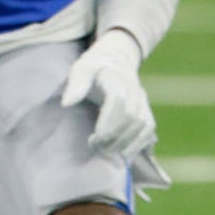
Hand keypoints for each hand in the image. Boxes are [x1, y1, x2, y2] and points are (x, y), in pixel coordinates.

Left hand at [59, 29, 156, 161]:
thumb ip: (75, 85)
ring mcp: (143, 100)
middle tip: (97, 147)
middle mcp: (134, 89)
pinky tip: (124, 154)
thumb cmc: (94, 68)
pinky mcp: (146, 110)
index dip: (107, 122)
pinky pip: (149, 129)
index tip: (93, 138)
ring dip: (127, 143)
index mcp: (116, 78)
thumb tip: (66, 103)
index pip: (117, 101)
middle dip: (115, 136)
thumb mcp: (81, 69)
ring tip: (107, 152)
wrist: (115, 60)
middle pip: (131, 116)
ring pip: (143, 125)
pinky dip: (139, 144)